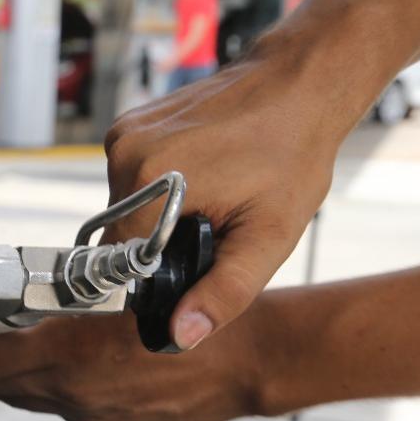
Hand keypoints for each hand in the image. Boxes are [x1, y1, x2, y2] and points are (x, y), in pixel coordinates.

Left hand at [0, 312, 264, 420]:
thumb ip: (70, 308)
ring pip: (28, 399)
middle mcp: (78, 398)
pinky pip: (60, 409)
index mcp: (76, 360)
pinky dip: (36, 391)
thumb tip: (28, 307)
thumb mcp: (125, 294)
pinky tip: (33, 377)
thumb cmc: (198, 316)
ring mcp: (96, 419)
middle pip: (0, 388)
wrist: (249, 361)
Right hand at [103, 45, 345, 350]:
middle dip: (161, 243)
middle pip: (122, 235)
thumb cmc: (293, 155)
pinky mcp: (129, 125)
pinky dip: (158, 188)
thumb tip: (179, 336)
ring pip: (125, 208)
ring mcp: (123, 134)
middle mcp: (124, 153)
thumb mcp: (268, 237)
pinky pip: (131, 179)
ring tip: (212, 196)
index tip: (195, 263)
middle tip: (215, 226)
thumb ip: (223, 292)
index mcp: (148, 182)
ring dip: (159, 216)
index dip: (156, 275)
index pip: (120, 261)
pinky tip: (201, 174)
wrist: (299, 84)